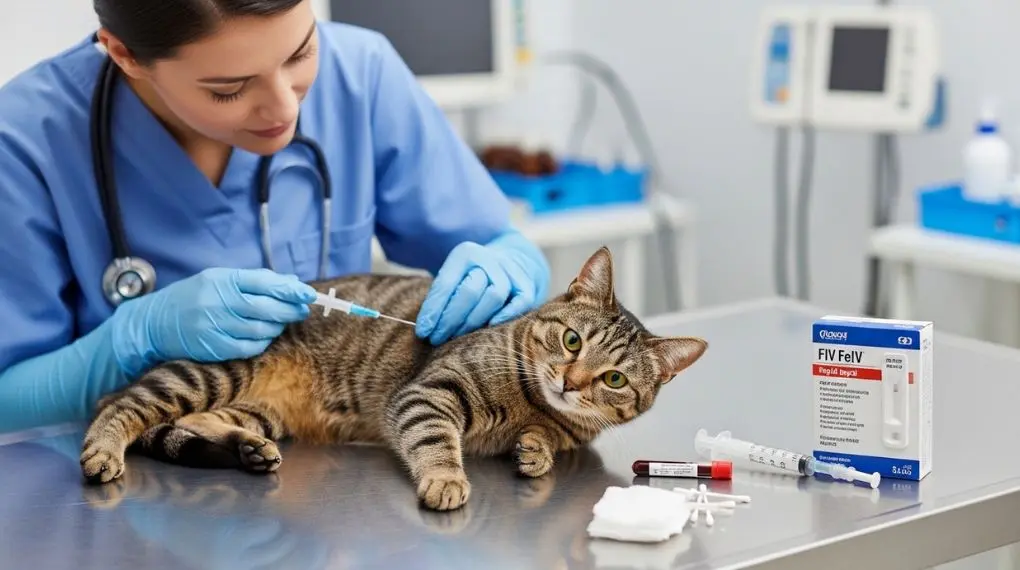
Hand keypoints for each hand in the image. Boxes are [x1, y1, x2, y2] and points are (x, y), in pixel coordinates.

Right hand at [113, 268, 316, 372]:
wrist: (155, 322)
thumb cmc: (195, 297)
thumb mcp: (220, 279)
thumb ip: (255, 281)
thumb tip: (293, 284)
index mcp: (221, 280)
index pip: (263, 283)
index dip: (289, 290)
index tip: (309, 294)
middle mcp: (217, 302)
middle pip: (266, 308)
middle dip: (290, 309)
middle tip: (302, 310)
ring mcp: (214, 326)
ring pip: (261, 329)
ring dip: (277, 326)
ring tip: (281, 322)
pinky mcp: (212, 347)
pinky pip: (249, 348)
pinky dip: (263, 342)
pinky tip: (264, 336)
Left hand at [416, 229, 548, 343]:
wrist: (509, 263)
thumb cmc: (471, 279)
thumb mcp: (453, 278)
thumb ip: (440, 298)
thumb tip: (424, 329)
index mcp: (465, 253)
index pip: (446, 283)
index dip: (433, 310)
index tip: (422, 332)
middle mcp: (489, 258)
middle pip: (469, 291)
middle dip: (450, 319)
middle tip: (437, 339)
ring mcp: (510, 272)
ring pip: (494, 296)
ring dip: (473, 321)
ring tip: (457, 338)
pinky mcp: (526, 287)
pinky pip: (519, 303)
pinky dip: (505, 316)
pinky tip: (489, 328)